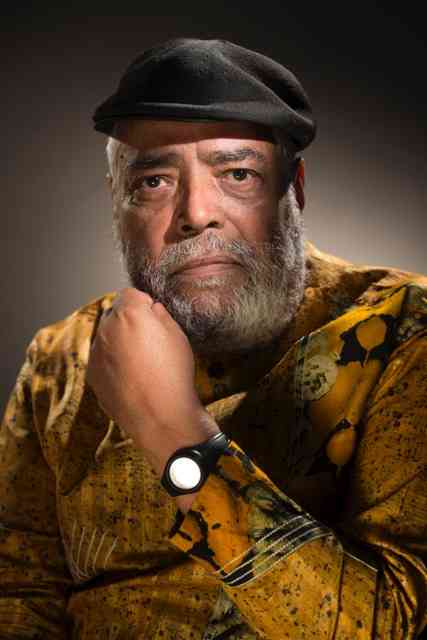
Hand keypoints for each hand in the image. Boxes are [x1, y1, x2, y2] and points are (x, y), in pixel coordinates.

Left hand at [86, 288, 219, 475]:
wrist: (160, 417)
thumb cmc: (174, 374)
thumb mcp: (178, 336)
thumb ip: (161, 315)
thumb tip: (151, 310)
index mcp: (129, 314)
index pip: (131, 294)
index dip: (145, 305)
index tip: (155, 320)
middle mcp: (106, 329)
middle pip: (115, 314)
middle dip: (129, 322)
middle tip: (149, 342)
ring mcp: (96, 352)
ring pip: (107, 336)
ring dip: (119, 342)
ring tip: (141, 364)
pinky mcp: (92, 374)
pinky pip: (102, 358)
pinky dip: (113, 362)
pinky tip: (132, 378)